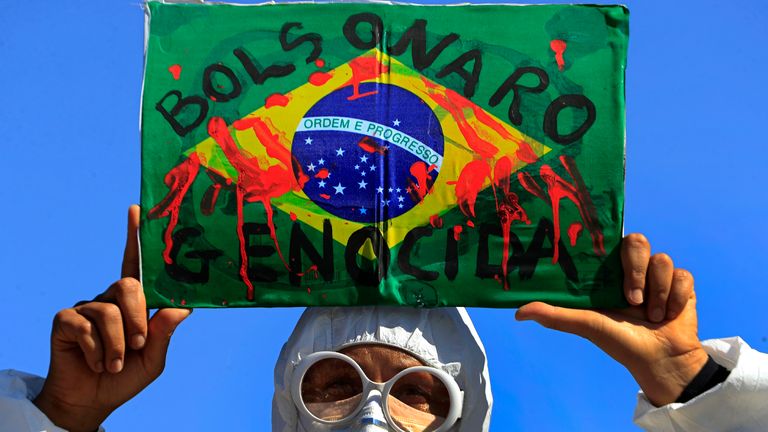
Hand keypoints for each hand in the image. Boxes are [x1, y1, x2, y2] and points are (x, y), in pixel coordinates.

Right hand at [34, 206, 191, 431]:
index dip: (136, 236)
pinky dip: (96, 350)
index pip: (136, 264)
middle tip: (137, 345)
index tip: (137, 210)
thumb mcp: (153, 358)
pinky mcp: (65, 320)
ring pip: (108, 311)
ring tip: (114, 363)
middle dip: (137, 318)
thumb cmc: (126, 375)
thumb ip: (164, 333)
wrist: (92, 400)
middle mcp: (110, 298)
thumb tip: (182, 307)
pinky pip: (84, 326)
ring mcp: (86, 308)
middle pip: (128, 286)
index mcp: (133, 302)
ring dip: (117, 344)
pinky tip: (95, 361)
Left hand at [515, 233, 708, 405]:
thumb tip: (518, 312)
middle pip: (637, 240)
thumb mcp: (586, 324)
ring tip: (650, 316)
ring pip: (662, 260)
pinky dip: (675, 299)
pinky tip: (668, 315)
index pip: (609, 239)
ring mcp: (659, 274)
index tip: (607, 246)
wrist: (661, 360)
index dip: (609, 236)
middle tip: (632, 299)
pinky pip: (683, 276)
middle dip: (636, 270)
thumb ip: (555, 315)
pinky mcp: (682, 283)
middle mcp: (634, 268)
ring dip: (657, 293)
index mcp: (609, 272)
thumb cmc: (620, 342)